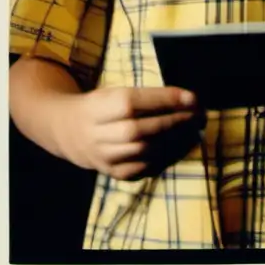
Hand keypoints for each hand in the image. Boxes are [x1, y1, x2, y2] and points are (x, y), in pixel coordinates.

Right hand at [55, 86, 204, 180]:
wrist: (66, 130)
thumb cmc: (102, 106)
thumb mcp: (116, 92)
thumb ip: (146, 96)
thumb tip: (187, 100)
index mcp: (100, 106)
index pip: (133, 103)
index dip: (164, 100)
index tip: (192, 97)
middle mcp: (97, 133)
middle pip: (138, 130)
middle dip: (174, 122)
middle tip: (198, 116)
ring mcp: (102, 156)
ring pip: (140, 151)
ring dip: (172, 141)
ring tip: (192, 131)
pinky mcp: (109, 172)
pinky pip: (139, 169)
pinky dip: (161, 159)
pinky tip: (177, 147)